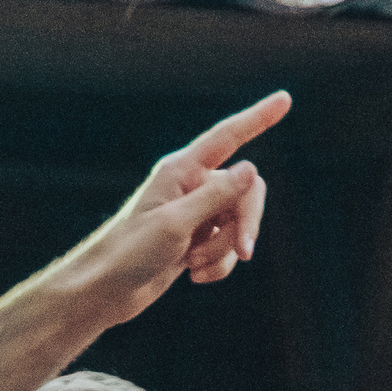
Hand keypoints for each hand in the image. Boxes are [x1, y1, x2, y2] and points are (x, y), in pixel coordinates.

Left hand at [64, 94, 289, 321]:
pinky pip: (228, 249)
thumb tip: (251, 170)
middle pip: (247, 191)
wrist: (106, 290)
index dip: (258, 118)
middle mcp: (192, 186)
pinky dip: (218, 265)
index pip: (228, 137)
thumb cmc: (129, 253)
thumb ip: (215, 197)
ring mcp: (196, 214)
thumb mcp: (174, 224)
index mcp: (181, 170)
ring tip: (192, 266)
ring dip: (225, 251)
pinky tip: (194, 276)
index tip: (285, 99)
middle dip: (248, 222)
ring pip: (239, 224)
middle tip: (246, 251)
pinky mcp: (196, 241)